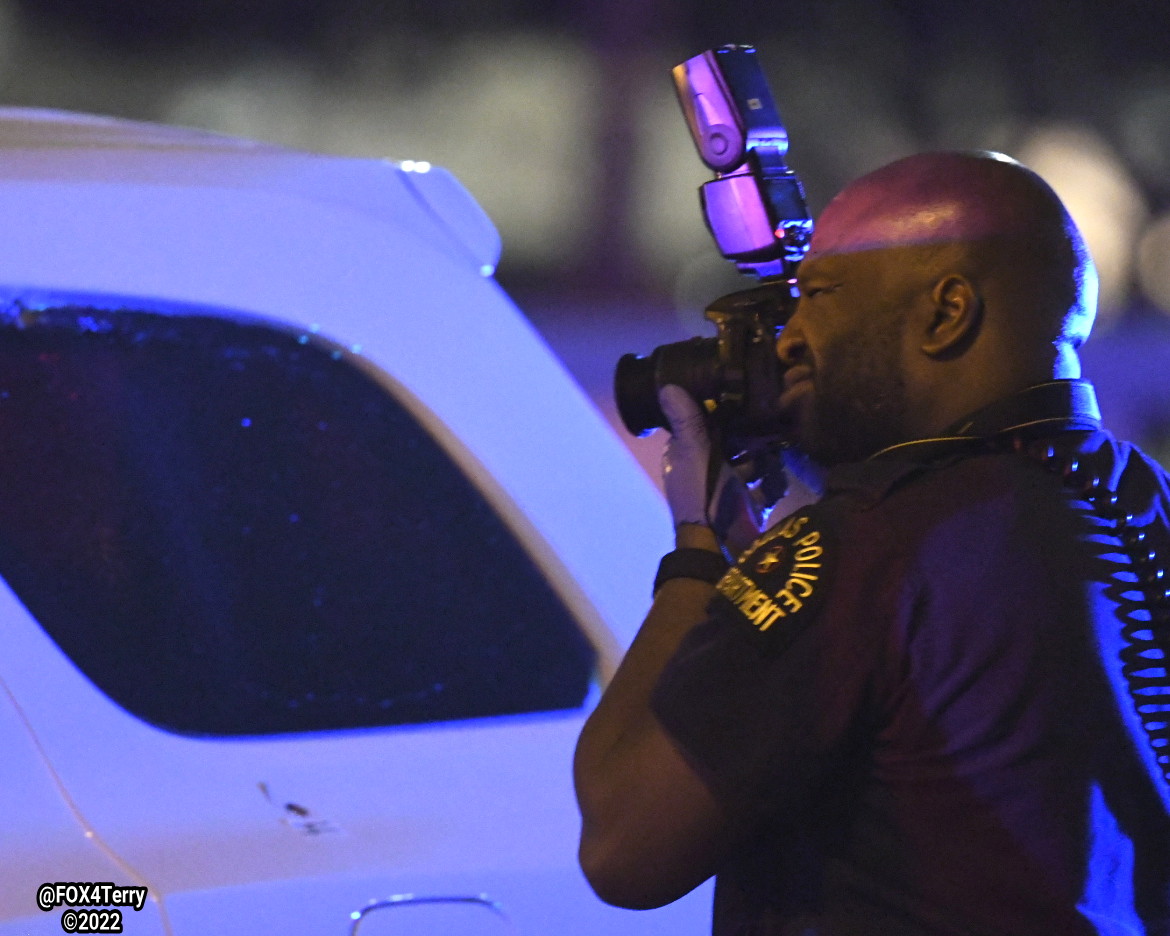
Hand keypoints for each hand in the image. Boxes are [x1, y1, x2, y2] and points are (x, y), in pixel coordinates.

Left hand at [658, 385, 783, 555]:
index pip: (703, 426)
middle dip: (750, 435)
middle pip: (731, 443)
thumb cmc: (704, 494)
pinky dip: (774, 483)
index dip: (720, 412)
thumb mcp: (694, 452)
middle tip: (771, 421)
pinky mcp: (748, 505)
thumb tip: (666, 385)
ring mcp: (728, 489)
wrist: (721, 545)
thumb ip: (686, 421)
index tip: (743, 396)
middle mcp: (706, 470)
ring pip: (750, 464)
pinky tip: (782, 476)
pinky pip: (765, 488)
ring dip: (765, 457)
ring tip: (781, 445)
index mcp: (687, 455)